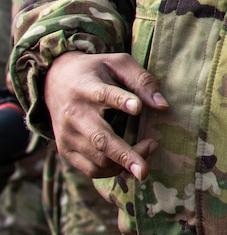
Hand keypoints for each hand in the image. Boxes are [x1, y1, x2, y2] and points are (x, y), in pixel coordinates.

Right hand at [45, 50, 164, 179]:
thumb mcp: (118, 63)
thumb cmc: (95, 71)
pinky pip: (90, 169)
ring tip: (149, 147)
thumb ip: (141, 80)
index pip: (102, 95)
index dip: (120, 101)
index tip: (137, 107)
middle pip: (99, 139)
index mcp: (85, 87)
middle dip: (124, 155)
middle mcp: (73, 114)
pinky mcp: (65, 150)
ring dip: (126, 161)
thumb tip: (162, 106)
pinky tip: (129, 161)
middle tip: (145, 170)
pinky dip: (112, 171)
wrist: (55, 81)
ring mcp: (67, 136)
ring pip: (98, 159)